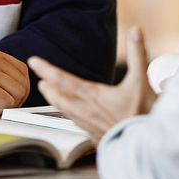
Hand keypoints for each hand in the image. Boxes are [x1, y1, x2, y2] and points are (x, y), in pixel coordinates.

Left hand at [28, 26, 155, 142]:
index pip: (63, 80)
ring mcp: (91, 126)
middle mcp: (87, 111)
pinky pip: (80, 126)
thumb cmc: (142, 115)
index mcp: (93, 96)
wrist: (146, 147)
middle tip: (40, 82)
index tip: (33, 61)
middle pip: (60, 99)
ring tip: (52, 98)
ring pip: (68, 113)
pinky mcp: (98, 137)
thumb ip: (137, 54)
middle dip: (49, 90)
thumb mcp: (141, 80)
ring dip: (58, 103)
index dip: (46, 69)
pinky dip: (73, 118)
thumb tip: (136, 30)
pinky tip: (77, 119)